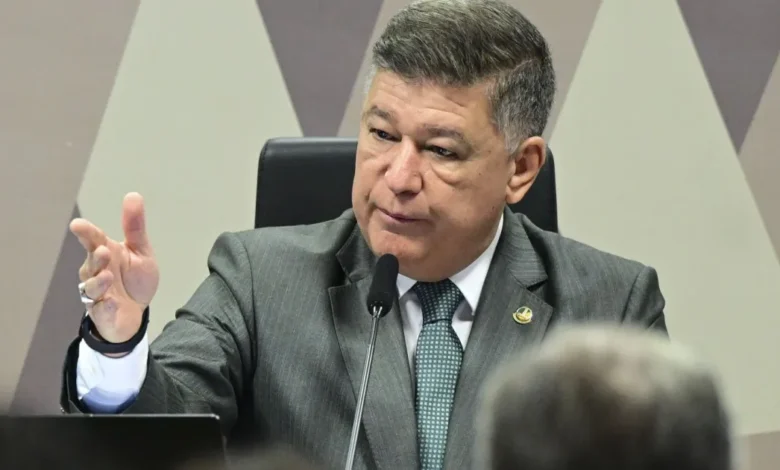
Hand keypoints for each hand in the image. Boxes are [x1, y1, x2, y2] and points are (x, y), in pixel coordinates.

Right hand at [71, 192, 159, 343]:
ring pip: (91, 286)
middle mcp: (96, 271)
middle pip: (91, 263)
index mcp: (105, 253)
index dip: (86, 233)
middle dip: (95, 258)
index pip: (93, 240)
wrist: (136, 313)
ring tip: (107, 275)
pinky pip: (101, 309)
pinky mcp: (102, 312)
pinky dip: (106, 305)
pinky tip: (112, 301)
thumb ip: (135, 227)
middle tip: (103, 251)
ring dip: (98, 281)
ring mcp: (98, 293)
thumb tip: (133, 195)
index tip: (78, 225)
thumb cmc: (133, 279)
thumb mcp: (140, 251)